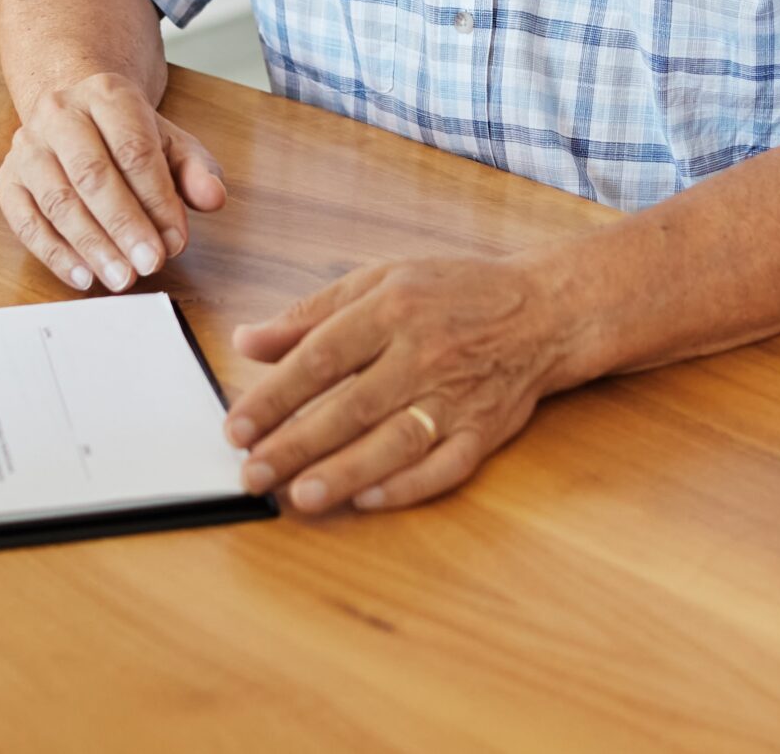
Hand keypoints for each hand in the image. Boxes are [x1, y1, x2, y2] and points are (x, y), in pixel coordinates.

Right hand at [0, 73, 226, 291]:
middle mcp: (59, 113)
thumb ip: (196, 170)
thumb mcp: (171, 144)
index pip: (133, 149)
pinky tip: (83, 276)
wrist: (77, 115)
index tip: (176, 240)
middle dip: (124, 225)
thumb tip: (213, 197)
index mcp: (106, 94)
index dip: (157, 199)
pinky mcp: (7, 180)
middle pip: (91, 174)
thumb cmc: (128, 136)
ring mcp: (28, 146)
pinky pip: (25, 222)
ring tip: (122, 277)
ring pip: (58, 200)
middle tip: (150, 264)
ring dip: (91, 245)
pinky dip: (54, 253)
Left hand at [221, 255, 563, 514]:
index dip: (274, 395)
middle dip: (296, 444)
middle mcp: (423, 353)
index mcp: (392, 308)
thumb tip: (247, 341)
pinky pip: (444, 466)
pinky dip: (407, 486)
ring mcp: (457, 396)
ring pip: (395, 442)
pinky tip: (367, 500)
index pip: (321, 357)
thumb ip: (310, 314)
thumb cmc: (453, 293)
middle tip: (252, 473)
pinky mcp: (484, 431)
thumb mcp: (379, 280)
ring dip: (345, 473)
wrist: (542, 311)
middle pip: (351, 406)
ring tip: (299, 495)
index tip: (237, 427)